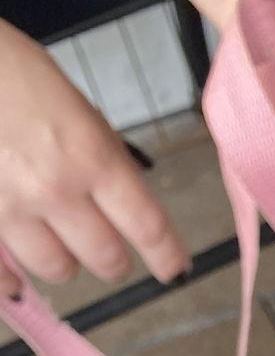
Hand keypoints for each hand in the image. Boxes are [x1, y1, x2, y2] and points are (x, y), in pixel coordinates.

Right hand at [0, 21, 189, 298]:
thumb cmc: (7, 68)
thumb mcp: (71, 102)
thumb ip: (99, 153)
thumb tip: (125, 197)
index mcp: (90, 155)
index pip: (148, 225)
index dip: (167, 255)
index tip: (175, 267)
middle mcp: (54, 189)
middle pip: (105, 258)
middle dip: (112, 258)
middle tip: (108, 251)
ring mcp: (10, 208)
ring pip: (57, 269)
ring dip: (63, 260)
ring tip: (55, 239)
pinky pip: (1, 277)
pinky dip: (11, 285)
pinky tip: (16, 287)